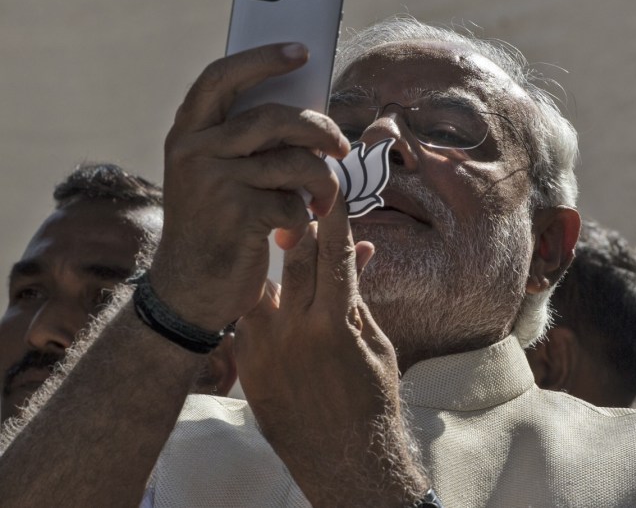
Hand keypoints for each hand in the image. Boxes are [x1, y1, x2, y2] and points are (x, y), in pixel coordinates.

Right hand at [150, 43, 349, 331]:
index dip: (263, 58)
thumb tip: (309, 117)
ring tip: (323, 202)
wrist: (190, 288)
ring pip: (296, 162)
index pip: (221, 77)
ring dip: (323, 184)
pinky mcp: (236, 216)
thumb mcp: (216, 175)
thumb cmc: (215, 224)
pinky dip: (305, 218)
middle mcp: (193, 151)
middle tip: (344, 149)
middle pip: (276, 117)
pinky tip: (292, 230)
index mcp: (187, 133)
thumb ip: (247, 143)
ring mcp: (213, 182)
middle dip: (322, 131)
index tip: (303, 51)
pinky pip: (295, 202)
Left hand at [235, 195, 428, 506]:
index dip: (336, 217)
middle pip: (293, 259)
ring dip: (273, 267)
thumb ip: (359, 296)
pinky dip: (263, 306)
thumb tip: (360, 252)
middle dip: (299, 227)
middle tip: (298, 206)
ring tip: (278, 248)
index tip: (334, 189)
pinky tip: (273, 302)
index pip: (335, 254)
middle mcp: (294, 329)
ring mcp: (264, 348)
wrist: (343, 459)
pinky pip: (248, 320)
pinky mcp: (246, 366)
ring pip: (261, 285)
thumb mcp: (376, 344)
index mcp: (335, 322)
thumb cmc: (371, 400)